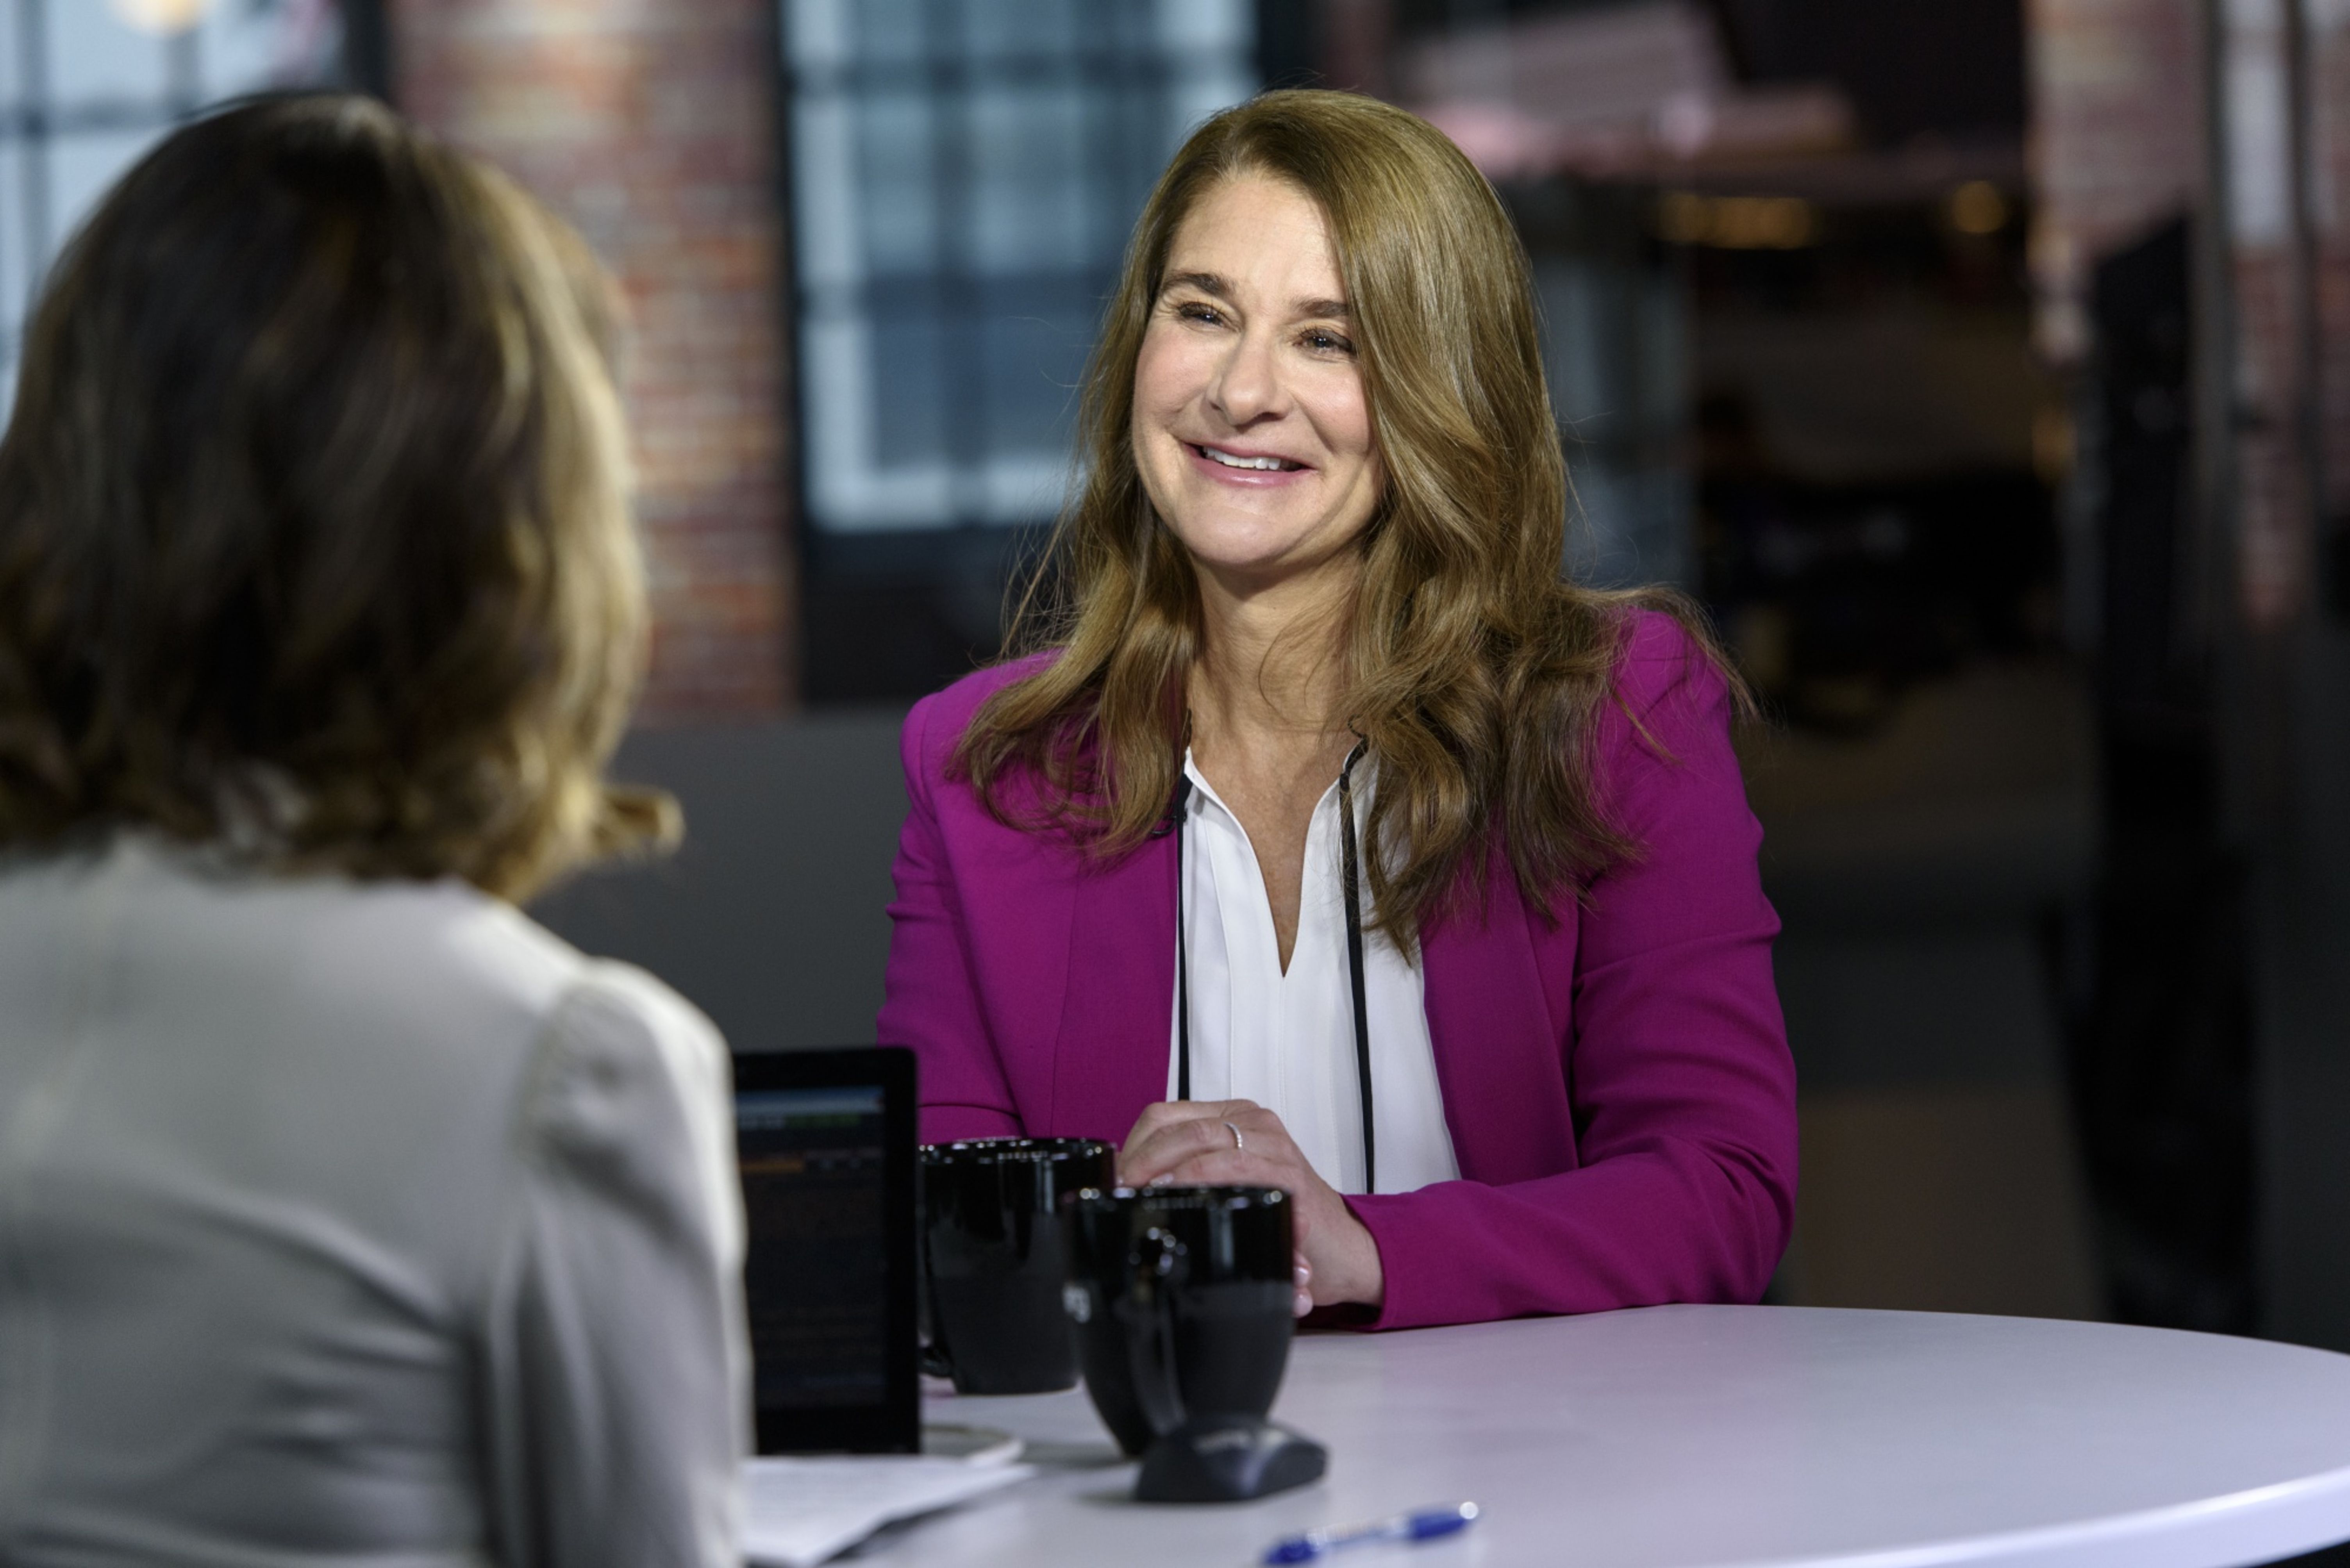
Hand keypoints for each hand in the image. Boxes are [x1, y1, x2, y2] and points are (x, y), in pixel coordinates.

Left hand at [1118, 1099, 1383, 1316]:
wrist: (1336, 1248)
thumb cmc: (1274, 1215)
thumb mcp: (1223, 1186)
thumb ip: (1184, 1176)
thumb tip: (1121, 1186)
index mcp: (1229, 1116)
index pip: (1163, 1117)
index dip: (1134, 1149)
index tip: (1117, 1182)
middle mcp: (1252, 1122)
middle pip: (1179, 1128)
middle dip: (1143, 1164)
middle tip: (1126, 1194)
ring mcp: (1274, 1145)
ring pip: (1204, 1142)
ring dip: (1169, 1173)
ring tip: (1151, 1199)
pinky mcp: (1290, 1176)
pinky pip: (1239, 1168)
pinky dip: (1207, 1182)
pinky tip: (1191, 1201)